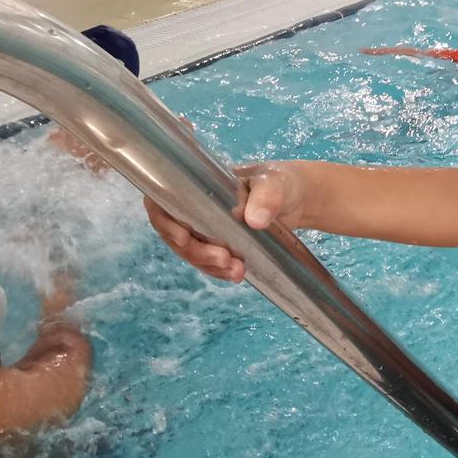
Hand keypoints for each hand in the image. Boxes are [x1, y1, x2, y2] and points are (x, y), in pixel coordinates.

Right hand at [145, 162, 305, 282]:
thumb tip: (253, 220)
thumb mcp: (275, 183)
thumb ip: (266, 197)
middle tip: (223, 258)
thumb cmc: (279, 181)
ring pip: (191, 252)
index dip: (164, 222)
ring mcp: (205, 228)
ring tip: (237, 271)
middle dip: (196, 252)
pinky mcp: (219, 245)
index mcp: (197, 185)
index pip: (163, 202)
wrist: (295, 199)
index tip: (184, 238)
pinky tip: (236, 275)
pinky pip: (208, 262)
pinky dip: (219, 271)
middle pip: (176, 234)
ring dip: (208, 265)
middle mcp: (194, 208)